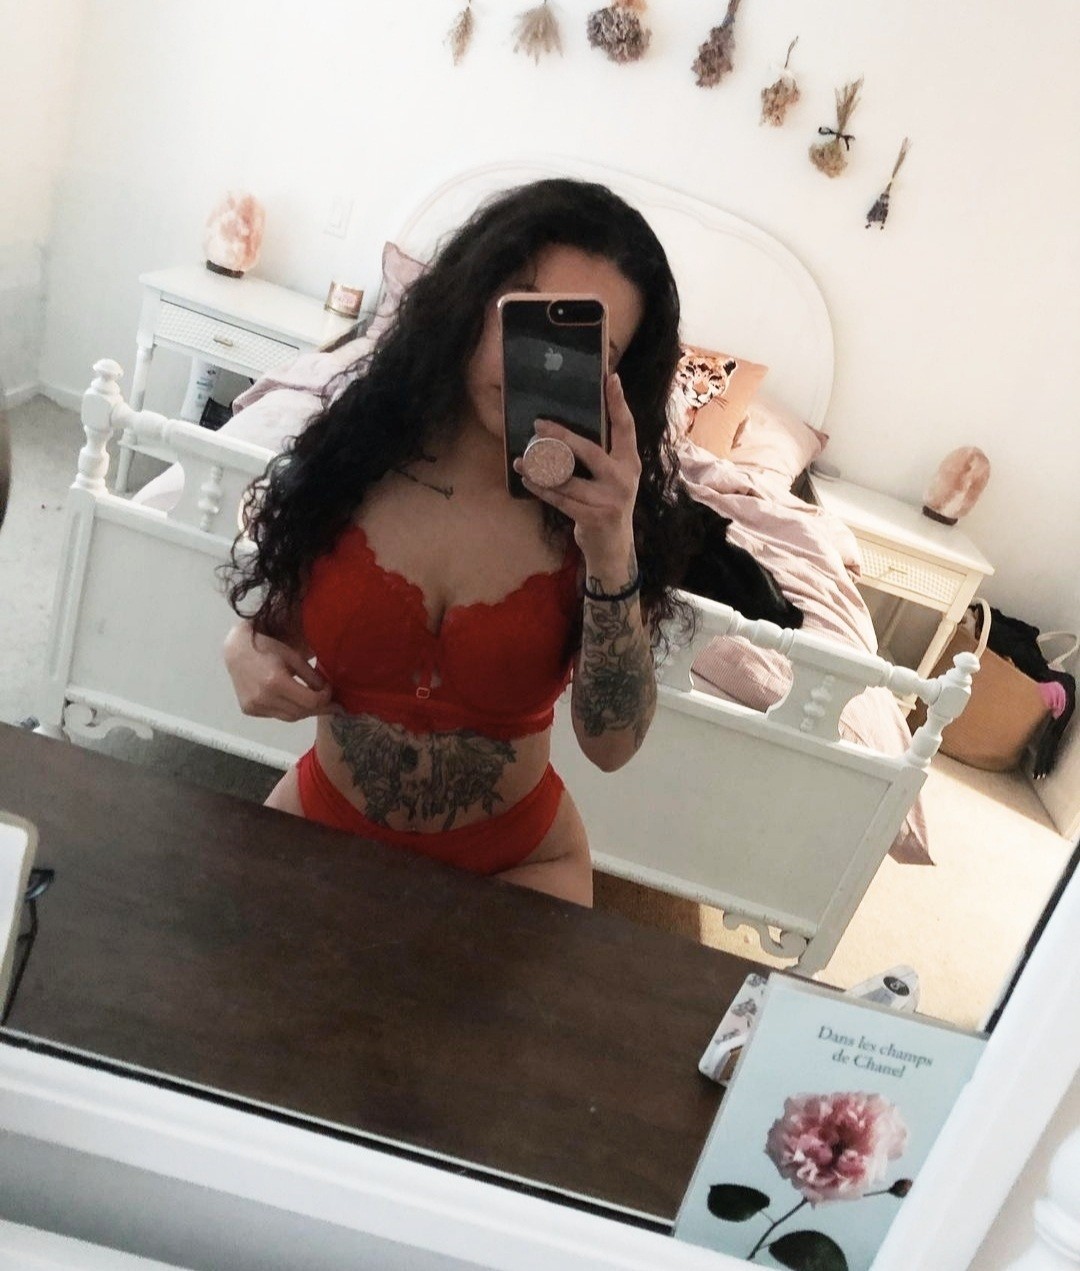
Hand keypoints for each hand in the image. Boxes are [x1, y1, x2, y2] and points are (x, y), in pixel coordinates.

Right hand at [223, 621, 336, 721]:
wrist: (236, 651)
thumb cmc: (267, 648)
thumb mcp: (293, 657)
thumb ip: (311, 676)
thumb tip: (326, 691)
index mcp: (275, 682)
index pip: (311, 701)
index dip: (325, 697)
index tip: (330, 689)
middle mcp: (264, 698)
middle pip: (302, 712)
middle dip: (320, 708)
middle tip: (333, 705)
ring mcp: (255, 707)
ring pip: (290, 718)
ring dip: (305, 712)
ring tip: (317, 705)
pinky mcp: (250, 711)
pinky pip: (277, 715)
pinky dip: (289, 710)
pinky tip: (294, 702)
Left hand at [514, 374, 639, 573]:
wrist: (612, 546)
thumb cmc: (606, 504)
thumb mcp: (612, 478)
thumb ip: (602, 456)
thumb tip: (568, 429)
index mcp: (629, 462)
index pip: (626, 427)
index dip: (618, 402)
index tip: (610, 378)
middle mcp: (624, 478)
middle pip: (590, 450)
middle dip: (562, 436)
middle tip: (539, 423)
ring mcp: (610, 499)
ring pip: (568, 478)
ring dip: (541, 469)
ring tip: (522, 460)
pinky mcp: (594, 517)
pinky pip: (561, 499)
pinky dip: (542, 490)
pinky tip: (529, 482)